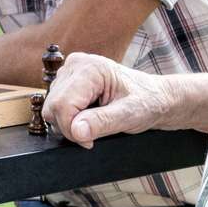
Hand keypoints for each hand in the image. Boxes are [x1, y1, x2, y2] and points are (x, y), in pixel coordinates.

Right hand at [43, 53, 174, 147]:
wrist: (155, 96)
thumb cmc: (147, 102)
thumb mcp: (130, 115)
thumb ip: (102, 122)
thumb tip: (76, 131)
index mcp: (91, 69)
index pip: (62, 105)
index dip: (71, 129)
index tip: (90, 141)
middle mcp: (76, 64)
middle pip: (53, 106)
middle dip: (69, 127)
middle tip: (93, 135)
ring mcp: (70, 70)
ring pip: (52, 107)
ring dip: (69, 122)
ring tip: (94, 121)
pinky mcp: (68, 79)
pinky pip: (56, 104)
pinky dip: (69, 117)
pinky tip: (88, 115)